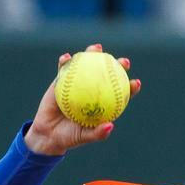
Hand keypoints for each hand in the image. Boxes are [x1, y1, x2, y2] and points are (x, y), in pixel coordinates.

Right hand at [23, 44, 140, 156]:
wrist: (48, 134)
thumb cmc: (70, 137)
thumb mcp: (84, 137)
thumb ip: (97, 133)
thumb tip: (111, 126)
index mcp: (102, 103)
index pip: (119, 93)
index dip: (129, 87)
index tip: (136, 83)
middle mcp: (93, 90)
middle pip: (108, 74)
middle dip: (119, 65)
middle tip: (124, 62)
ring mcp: (78, 83)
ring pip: (87, 65)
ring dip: (93, 54)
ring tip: (96, 48)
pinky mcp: (62, 80)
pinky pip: (64, 68)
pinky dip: (65, 62)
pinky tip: (66, 57)